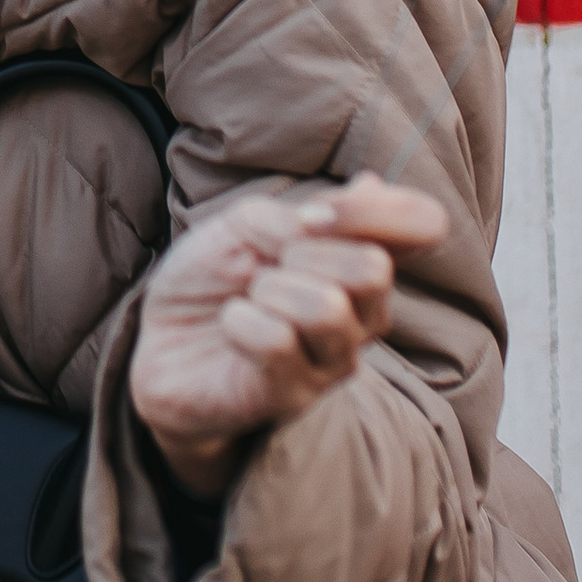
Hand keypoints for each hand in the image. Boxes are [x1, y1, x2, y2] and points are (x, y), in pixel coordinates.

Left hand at [127, 175, 449, 496]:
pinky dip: (239, 321)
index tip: (312, 215)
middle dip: (301, 252)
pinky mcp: (296, 395)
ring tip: (249, 300)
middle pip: (373, 269)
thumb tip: (372, 186)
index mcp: (361, 259)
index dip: (374, 210)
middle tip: (266, 267)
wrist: (159, 337)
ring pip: (326, 308)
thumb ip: (312, 215)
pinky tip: (233, 327)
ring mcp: (334, 360)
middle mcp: (364, 314)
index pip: (423, 225)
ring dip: (268, 290)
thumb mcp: (253, 224)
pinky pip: (278, 341)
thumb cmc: (213, 276)